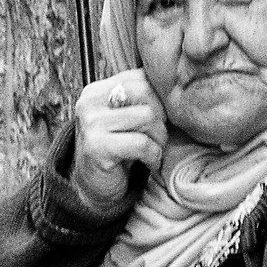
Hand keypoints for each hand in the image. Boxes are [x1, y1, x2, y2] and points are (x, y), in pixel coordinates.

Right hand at [69, 68, 165, 213]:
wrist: (94, 189)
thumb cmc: (118, 151)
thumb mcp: (126, 118)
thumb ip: (140, 99)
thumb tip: (176, 83)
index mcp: (97, 90)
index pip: (140, 77)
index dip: (159, 98)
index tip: (159, 119)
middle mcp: (90, 102)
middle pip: (146, 91)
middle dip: (161, 116)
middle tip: (158, 136)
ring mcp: (91, 124)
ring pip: (147, 117)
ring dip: (159, 138)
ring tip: (153, 150)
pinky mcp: (97, 147)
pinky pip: (141, 143)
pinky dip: (153, 155)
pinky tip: (148, 162)